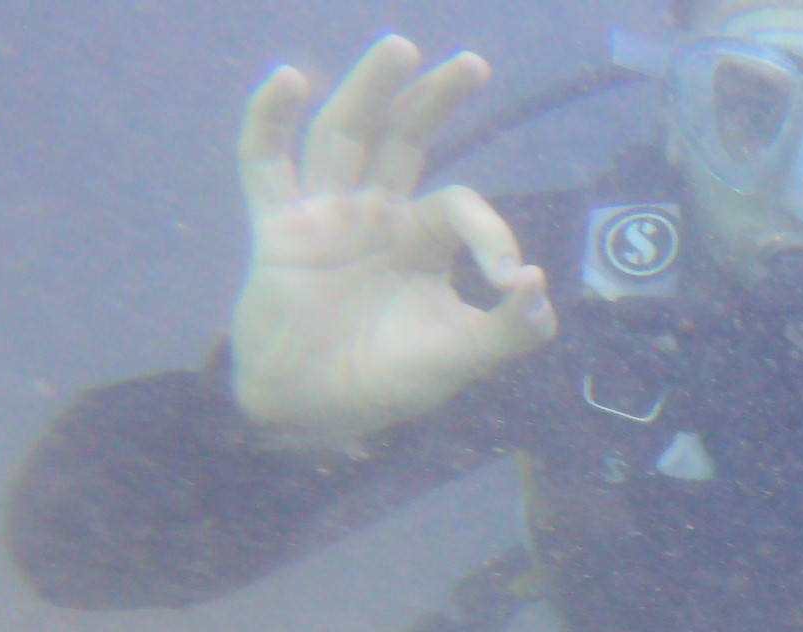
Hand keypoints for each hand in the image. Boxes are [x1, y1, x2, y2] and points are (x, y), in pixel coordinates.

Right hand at [231, 36, 556, 452]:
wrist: (314, 414)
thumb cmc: (387, 381)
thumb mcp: (460, 358)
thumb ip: (508, 329)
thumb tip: (538, 284)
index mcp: (422, 241)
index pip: (461, 206)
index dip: (492, 232)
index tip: (511, 279)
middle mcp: (376, 214)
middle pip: (405, 140)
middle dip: (436, 101)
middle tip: (474, 64)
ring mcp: (325, 215)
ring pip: (344, 136)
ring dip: (370, 90)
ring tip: (401, 46)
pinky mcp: (277, 229)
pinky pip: (265, 164)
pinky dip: (270, 120)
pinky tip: (288, 79)